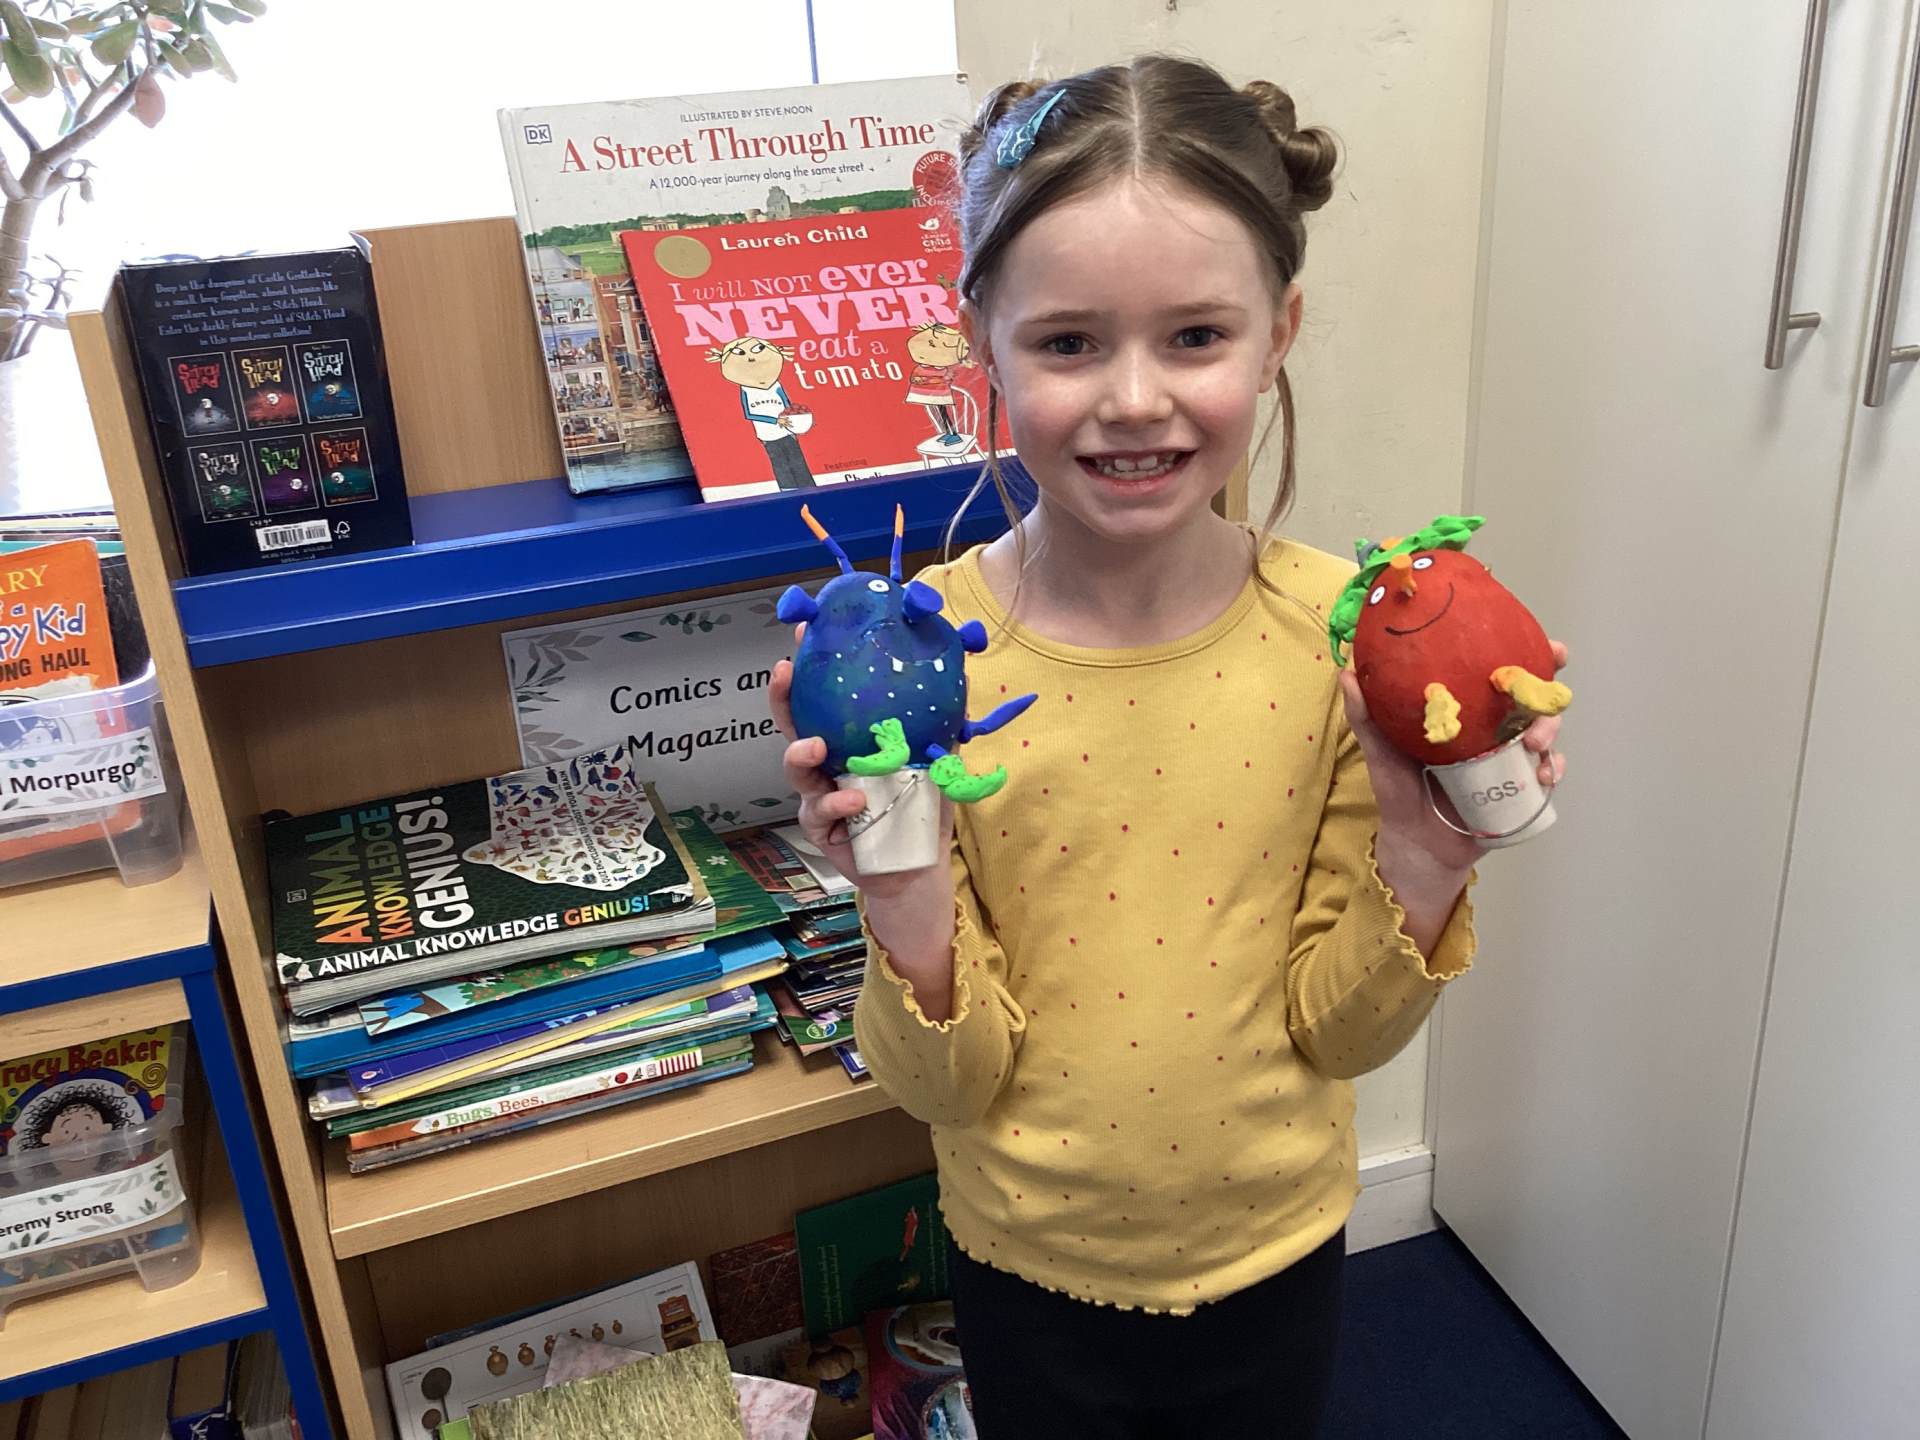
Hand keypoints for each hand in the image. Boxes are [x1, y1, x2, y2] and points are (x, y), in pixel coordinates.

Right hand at [770, 629, 954, 903]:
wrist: (917, 866)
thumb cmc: (920, 809)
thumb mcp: (936, 760)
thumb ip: (940, 722)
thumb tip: (960, 672)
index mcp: (849, 740)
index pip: (822, 699)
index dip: (810, 667)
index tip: (805, 632)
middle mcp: (827, 763)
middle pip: (792, 725)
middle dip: (783, 697)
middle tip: (785, 672)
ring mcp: (819, 795)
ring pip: (796, 770)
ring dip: (801, 755)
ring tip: (817, 747)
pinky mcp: (821, 828)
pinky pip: (819, 811)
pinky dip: (837, 803)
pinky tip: (856, 800)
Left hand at [1337, 640, 1569, 876]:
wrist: (1415, 843)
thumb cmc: (1398, 791)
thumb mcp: (1381, 750)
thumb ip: (1366, 715)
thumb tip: (1346, 671)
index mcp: (1465, 710)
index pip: (1498, 673)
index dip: (1527, 654)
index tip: (1546, 645)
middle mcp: (1492, 728)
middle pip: (1531, 698)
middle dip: (1547, 690)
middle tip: (1544, 695)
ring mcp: (1509, 757)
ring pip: (1544, 731)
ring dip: (1549, 731)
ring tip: (1534, 743)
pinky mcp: (1519, 788)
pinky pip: (1547, 773)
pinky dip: (1552, 770)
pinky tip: (1543, 775)